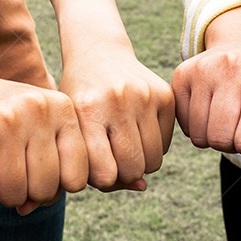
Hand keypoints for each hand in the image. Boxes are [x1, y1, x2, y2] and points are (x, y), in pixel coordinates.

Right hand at [0, 70, 88, 215]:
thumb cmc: (0, 116)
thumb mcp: (35, 130)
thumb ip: (49, 171)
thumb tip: (30, 209)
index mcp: (62, 108)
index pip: (76, 177)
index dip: (57, 188)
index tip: (38, 178)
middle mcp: (38, 109)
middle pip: (46, 188)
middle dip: (28, 195)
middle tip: (12, 178)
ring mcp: (6, 119)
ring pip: (16, 193)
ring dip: (3, 194)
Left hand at [60, 47, 173, 190]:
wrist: (99, 53)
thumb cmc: (81, 102)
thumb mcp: (74, 131)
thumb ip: (94, 168)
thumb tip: (141, 186)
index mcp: (86, 111)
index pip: (104, 174)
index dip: (101, 180)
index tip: (96, 170)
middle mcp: (117, 101)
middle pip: (133, 169)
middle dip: (123, 174)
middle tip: (113, 161)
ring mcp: (145, 96)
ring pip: (153, 161)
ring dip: (140, 163)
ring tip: (125, 149)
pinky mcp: (165, 95)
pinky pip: (165, 145)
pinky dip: (152, 147)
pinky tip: (137, 132)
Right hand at [172, 1, 240, 197]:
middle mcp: (235, 68)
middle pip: (224, 141)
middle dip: (234, 145)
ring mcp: (205, 67)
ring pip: (202, 136)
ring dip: (214, 138)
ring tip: (227, 122)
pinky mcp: (183, 72)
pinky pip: (184, 125)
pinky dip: (196, 128)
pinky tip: (210, 112)